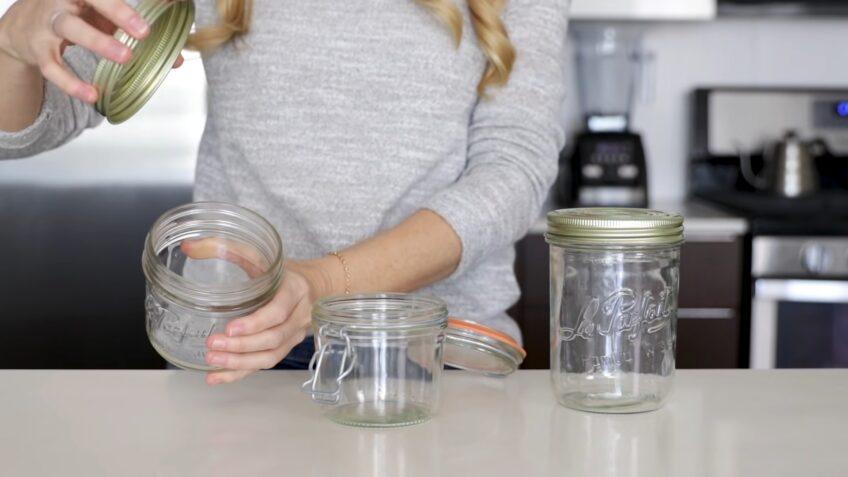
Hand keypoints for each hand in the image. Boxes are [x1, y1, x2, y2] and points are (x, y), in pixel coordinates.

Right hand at [0, 0, 181, 102]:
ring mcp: (48, 23)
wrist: (24, 27)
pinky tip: (91, 94)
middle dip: (117, 13)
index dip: (123, 7)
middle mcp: (63, 1)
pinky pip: (53, 67)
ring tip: (125, 58)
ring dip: (98, 42)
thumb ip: (135, 34)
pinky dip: (71, 82)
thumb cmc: (75, 16)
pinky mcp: (38, 49)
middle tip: (144, 34)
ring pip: (70, 28)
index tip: (148, 24)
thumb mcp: (103, 18)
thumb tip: (177, 59)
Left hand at [179, 239, 333, 384]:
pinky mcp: (285, 348)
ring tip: (212, 361)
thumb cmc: (284, 270)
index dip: (255, 323)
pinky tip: (216, 376)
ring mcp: (294, 336)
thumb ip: (227, 248)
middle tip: (212, 345)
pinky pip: (264, 365)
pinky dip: (240, 374)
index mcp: (294, 291)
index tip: (229, 328)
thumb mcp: (262, 255)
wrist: (314, 285)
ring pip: (270, 356)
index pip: (278, 312)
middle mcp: (298, 316)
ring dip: (240, 363)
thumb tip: (188, 246)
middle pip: (273, 339)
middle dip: (242, 346)